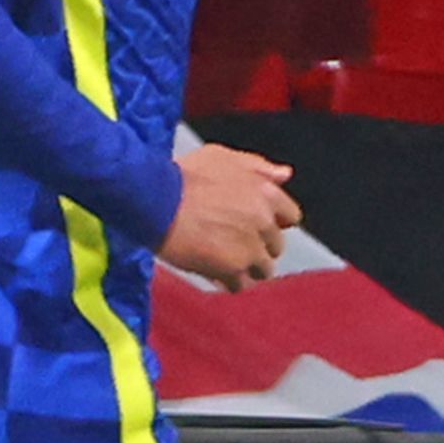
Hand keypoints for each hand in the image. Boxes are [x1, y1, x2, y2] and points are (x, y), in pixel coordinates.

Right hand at [159, 137, 299, 288]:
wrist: (153, 199)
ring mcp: (250, 247)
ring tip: (220, 259)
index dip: (273, 222)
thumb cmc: (182, 176)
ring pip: (262, 269)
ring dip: (245, 267)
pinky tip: (211, 272)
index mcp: (266, 192)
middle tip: (231, 242)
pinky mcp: (231, 269)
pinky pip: (240, 285)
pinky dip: (228, 281)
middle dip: (258, 246)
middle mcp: (264, 221)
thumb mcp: (222, 157)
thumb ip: (257, 167)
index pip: (290, 217)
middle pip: (275, 246)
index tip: (256, 226)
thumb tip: (284, 175)